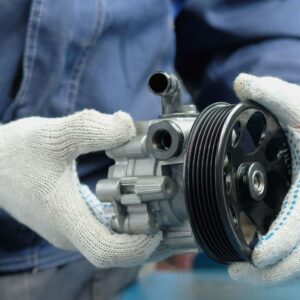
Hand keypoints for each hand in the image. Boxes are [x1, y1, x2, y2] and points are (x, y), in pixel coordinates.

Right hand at [0, 110, 161, 267]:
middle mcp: (70, 231)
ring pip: (111, 242)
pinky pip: (104, 229)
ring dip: (138, 230)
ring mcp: (71, 228)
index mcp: (65, 218)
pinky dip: (125, 221)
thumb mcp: (54, 134)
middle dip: (146, 240)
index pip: (105, 251)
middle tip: (170, 215)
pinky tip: (136, 200)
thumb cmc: (17, 150)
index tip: (159, 228)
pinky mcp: (73, 219)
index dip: (137, 247)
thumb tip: (128, 126)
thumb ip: (93, 128)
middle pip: (115, 251)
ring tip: (160, 207)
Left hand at [229, 74, 299, 283]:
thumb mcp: (297, 105)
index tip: (258, 258)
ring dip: (272, 269)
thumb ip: (274, 93)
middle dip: (272, 270)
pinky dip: (277, 254)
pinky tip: (252, 252)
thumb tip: (243, 82)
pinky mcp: (296, 213)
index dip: (284, 245)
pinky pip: (292, 243)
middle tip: (238, 273)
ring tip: (239, 272)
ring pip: (298, 254)